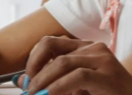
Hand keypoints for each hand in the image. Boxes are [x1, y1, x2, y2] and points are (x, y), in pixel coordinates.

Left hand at [16, 36, 131, 94]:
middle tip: (27, 89)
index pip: (51, 43)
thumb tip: (22, 81)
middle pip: (52, 48)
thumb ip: (55, 82)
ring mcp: (103, 58)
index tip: (25, 79)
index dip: (33, 58)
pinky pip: (77, 76)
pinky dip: (59, 87)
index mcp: (86, 48)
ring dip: (43, 81)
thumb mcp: (78, 88)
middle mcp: (94, 48)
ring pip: (62, 62)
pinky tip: (49, 94)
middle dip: (34, 69)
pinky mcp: (108, 73)